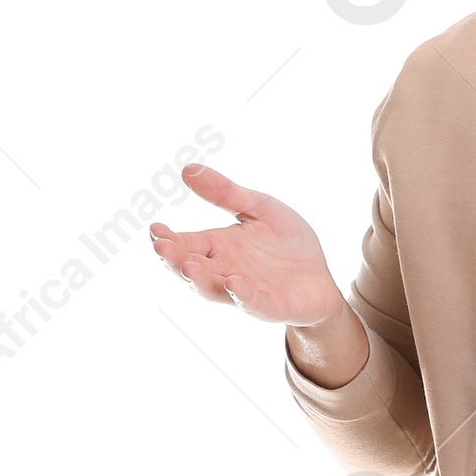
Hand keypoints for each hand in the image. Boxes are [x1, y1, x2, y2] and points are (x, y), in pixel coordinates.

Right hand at [150, 164, 344, 326]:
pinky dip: (241, 295)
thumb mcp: (260, 209)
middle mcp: (224, 270)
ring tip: (188, 266)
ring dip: (199, 279)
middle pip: (190, 267)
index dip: (167, 238)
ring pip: (212, 289)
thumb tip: (188, 169)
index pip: (185, 243)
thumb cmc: (288, 244)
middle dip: (174, 258)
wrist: (320, 277)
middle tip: (160, 246)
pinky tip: (234, 284)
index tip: (155, 228)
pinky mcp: (268, 306)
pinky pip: (251, 303)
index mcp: (218, 246)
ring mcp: (243, 291)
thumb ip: (227, 194)